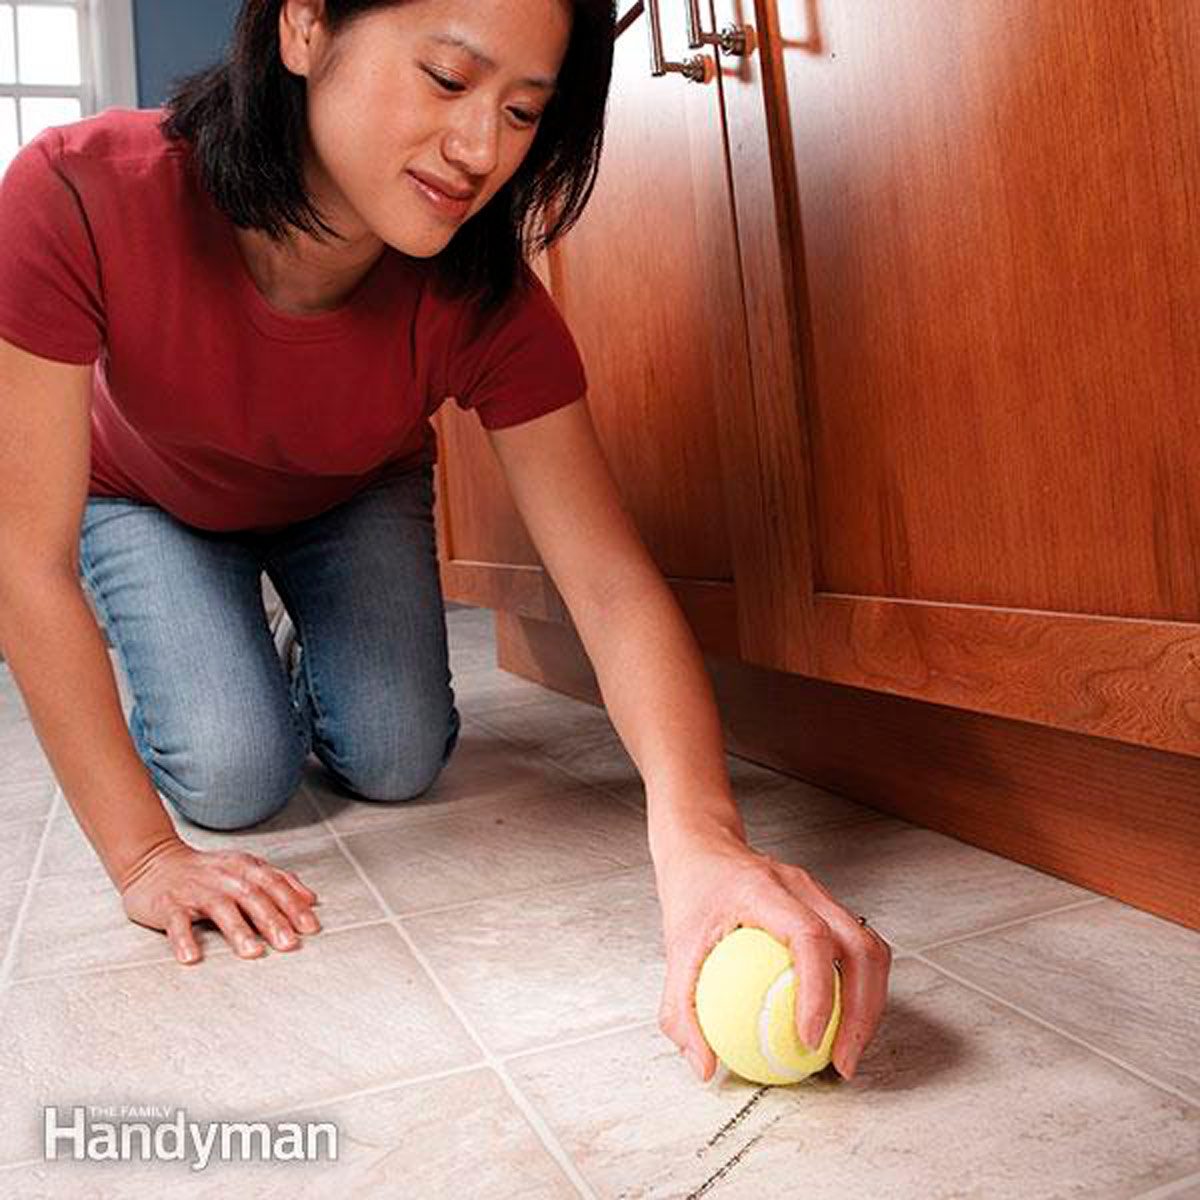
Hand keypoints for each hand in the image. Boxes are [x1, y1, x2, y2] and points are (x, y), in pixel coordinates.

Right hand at [119, 839, 321, 964]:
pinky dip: (184, 939)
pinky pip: (177, 922)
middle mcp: (223, 877)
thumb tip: (311, 899)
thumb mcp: (246, 868)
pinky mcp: (169, 904)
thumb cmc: (206, 871)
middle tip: (288, 944)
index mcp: (245, 867)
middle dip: (272, 920)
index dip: (293, 906)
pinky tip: (192, 957)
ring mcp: (196, 890)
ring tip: (253, 953)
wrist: (154, 861)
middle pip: (252, 897)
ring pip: (220, 909)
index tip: (310, 928)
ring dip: (238, 931)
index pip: (274, 885)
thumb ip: (279, 880)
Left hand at [654, 826, 890, 1082]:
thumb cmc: (692, 891)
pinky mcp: (828, 907)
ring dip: (869, 1004)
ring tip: (848, 1051)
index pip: (808, 935)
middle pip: (858, 945)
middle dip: (861, 1011)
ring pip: (870, 948)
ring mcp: (821, 894)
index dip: (818, 990)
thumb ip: (681, 1009)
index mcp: (763, 888)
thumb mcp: (674, 948)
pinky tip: (841, 1026)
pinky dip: (860, 990)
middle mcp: (801, 887)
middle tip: (842, 1062)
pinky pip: (859, 950)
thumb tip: (704, 1067)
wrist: (704, 847)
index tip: (808, 1039)